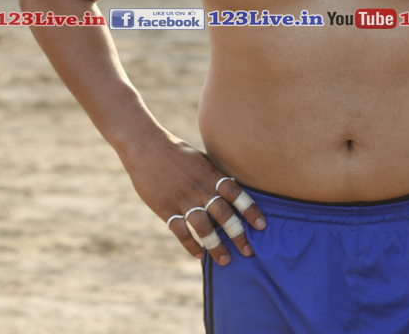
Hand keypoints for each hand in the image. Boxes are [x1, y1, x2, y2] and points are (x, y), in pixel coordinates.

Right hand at [125, 137, 266, 265]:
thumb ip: (215, 174)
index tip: (262, 226)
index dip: (250, 210)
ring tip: (225, 261)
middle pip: (223, 214)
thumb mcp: (201, 158)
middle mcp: (199, 188)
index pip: (236, 194)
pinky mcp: (165, 208)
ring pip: (203, 227)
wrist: (145, 147)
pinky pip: (180, 231)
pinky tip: (199, 255)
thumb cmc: (176, 152)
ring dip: (215, 245)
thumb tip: (233, 184)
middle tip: (248, 251)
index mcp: (210, 175)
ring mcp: (182, 199)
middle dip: (238, 234)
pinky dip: (190, 245)